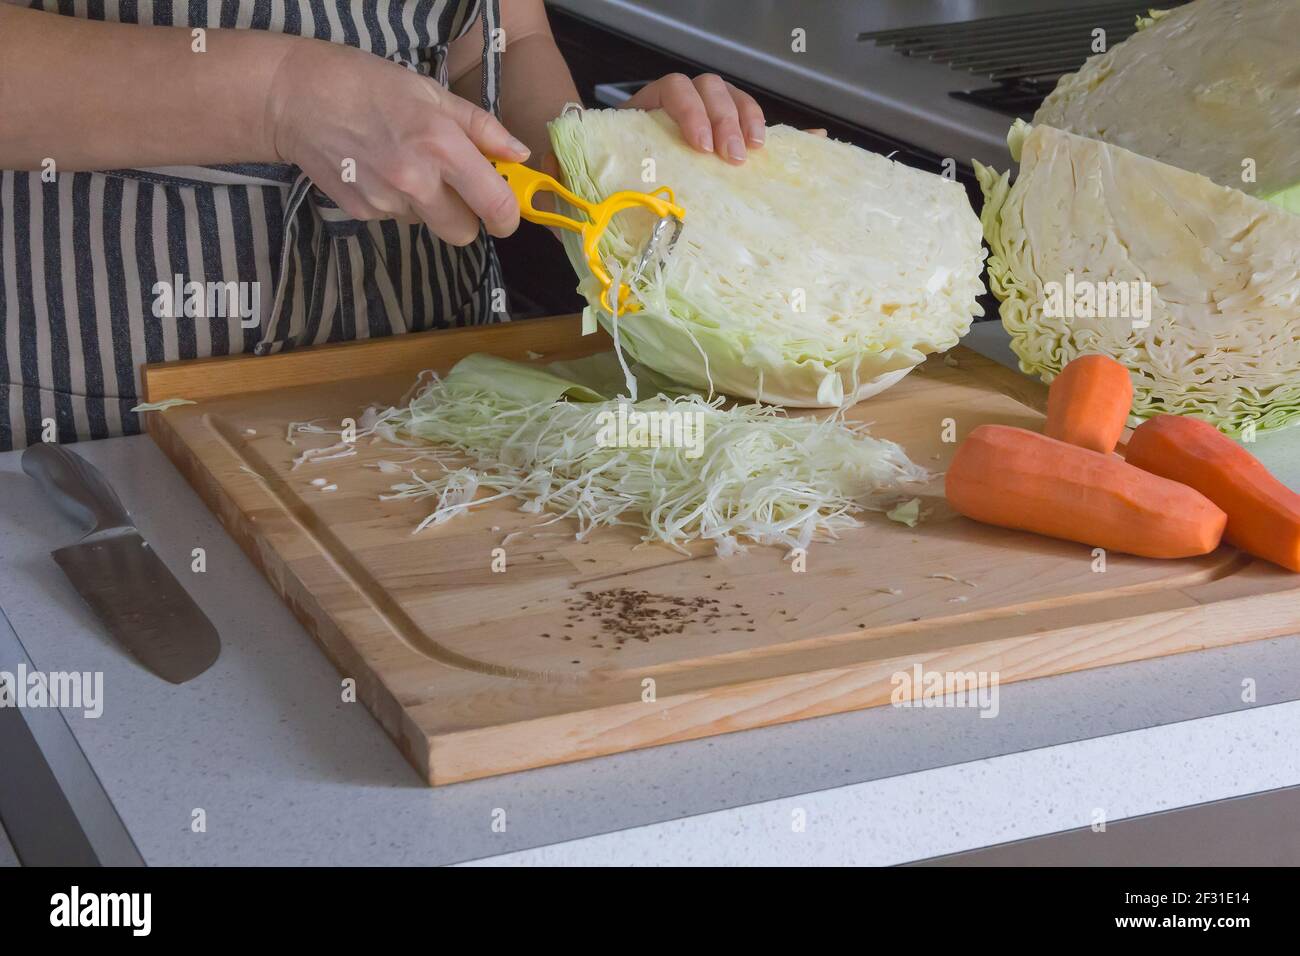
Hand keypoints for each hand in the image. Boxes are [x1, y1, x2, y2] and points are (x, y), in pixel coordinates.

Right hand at [268, 38, 529, 243]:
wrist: (295, 96)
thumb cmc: (368, 84)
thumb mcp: (432, 93)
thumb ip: (481, 128)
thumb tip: (519, 155)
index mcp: (442, 146)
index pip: (494, 206)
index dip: (508, 217)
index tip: (506, 214)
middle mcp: (416, 182)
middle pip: (463, 233)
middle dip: (465, 216)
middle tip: (452, 186)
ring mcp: (386, 203)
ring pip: (428, 225)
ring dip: (426, 205)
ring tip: (402, 164)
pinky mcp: (361, 213)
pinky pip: (396, 219)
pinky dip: (395, 202)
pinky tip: (377, 169)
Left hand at [621, 73, 764, 163]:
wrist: (633, 171)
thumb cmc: (631, 165)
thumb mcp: (624, 157)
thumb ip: (623, 152)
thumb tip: (622, 162)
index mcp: (652, 99)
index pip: (675, 88)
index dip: (692, 111)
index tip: (703, 146)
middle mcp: (682, 95)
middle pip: (709, 88)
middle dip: (723, 120)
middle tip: (732, 156)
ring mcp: (706, 104)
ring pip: (729, 94)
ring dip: (744, 120)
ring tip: (752, 149)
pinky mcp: (723, 121)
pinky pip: (744, 109)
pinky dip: (754, 123)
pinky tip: (758, 145)